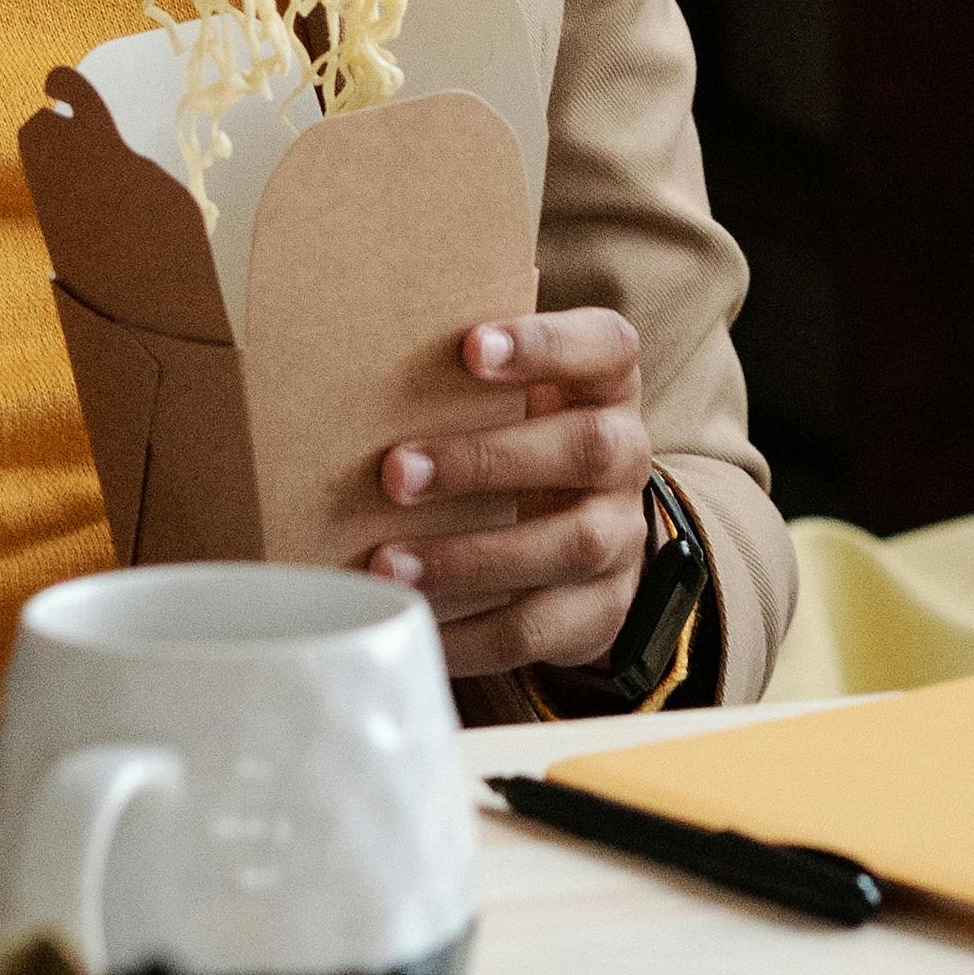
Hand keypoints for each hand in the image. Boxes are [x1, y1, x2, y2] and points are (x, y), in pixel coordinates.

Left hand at [368, 307, 650, 680]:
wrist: (584, 526)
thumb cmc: (517, 436)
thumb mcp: (510, 393)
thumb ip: (462, 372)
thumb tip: (347, 340)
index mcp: (606, 383)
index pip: (604, 346)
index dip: (544, 344)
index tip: (470, 348)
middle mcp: (626, 454)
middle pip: (584, 449)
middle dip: (485, 461)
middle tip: (394, 472)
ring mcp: (620, 535)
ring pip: (566, 546)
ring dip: (469, 557)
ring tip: (387, 563)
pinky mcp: (601, 608)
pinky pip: (540, 627)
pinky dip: (469, 634)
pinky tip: (411, 620)